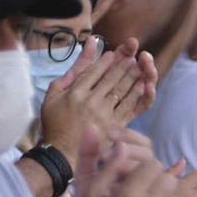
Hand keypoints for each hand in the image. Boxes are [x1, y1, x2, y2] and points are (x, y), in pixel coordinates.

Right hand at [39, 38, 152, 153]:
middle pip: (112, 79)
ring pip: (122, 91)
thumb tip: (87, 45)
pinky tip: (142, 86)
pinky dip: (136, 95)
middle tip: (131, 57)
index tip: (113, 54)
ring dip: (132, 77)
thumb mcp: (54, 93)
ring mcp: (105, 115)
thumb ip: (72, 70)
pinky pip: (129, 107)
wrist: (63, 151)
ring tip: (138, 67)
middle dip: (123, 66)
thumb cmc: (55, 121)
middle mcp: (92, 102)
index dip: (105, 61)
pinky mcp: (115, 126)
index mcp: (75, 93)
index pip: (94, 71)